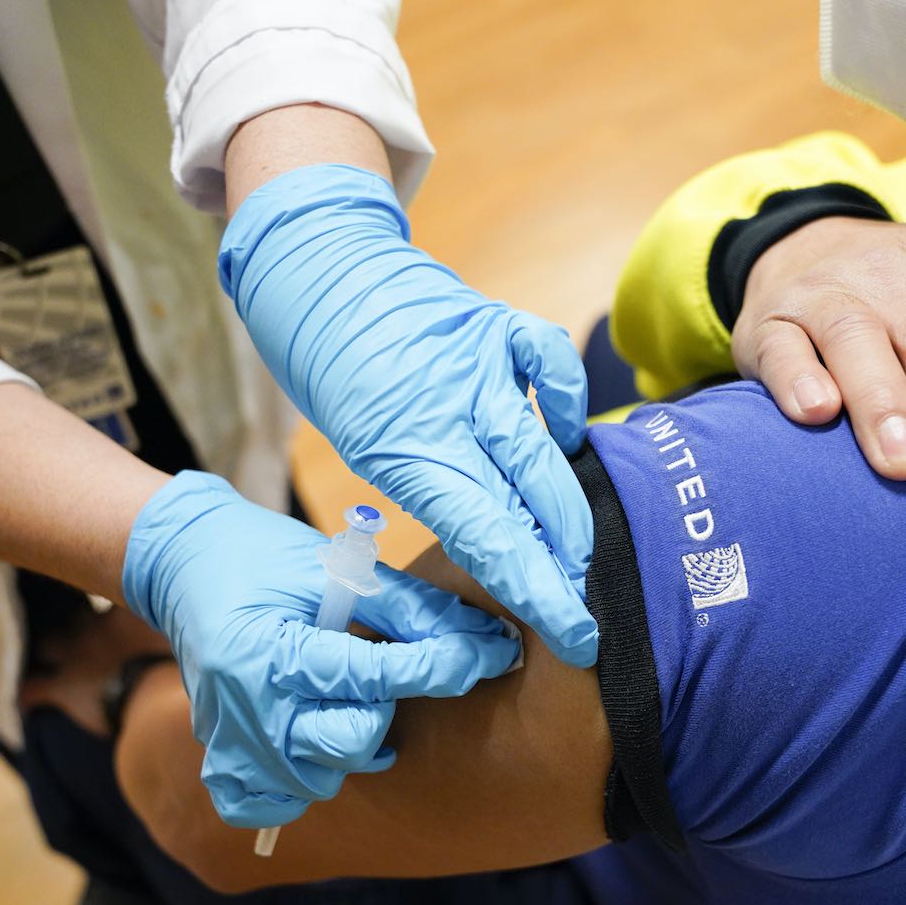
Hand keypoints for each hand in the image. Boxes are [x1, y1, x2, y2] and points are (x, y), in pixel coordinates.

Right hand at [122, 472, 520, 828]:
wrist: (186, 563)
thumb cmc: (267, 558)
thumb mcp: (341, 570)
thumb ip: (414, 610)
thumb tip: (490, 641)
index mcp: (270, 651)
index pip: (375, 676)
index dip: (443, 666)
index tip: (494, 654)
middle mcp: (246, 708)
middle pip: (351, 741)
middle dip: (387, 708)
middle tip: (384, 673)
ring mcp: (230, 742)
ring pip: (321, 779)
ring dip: (352, 745)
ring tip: (348, 702)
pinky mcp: (221, 759)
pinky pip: (266, 807)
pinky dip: (298, 785)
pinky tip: (313, 746)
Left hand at [219, 163, 596, 666]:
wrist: (318, 271)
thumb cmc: (339, 378)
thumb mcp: (369, 449)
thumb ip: (437, 490)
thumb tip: (507, 548)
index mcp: (401, 448)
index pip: (486, 536)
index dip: (535, 591)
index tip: (573, 633)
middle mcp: (446, 406)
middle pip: (526, 504)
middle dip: (565, 568)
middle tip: (587, 613)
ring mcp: (480, 361)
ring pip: (546, 450)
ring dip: (572, 511)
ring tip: (585, 554)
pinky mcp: (500, 323)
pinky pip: (553, 366)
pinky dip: (569, 406)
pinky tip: (567, 437)